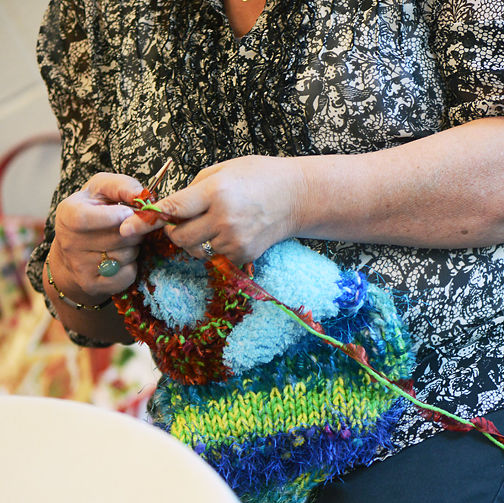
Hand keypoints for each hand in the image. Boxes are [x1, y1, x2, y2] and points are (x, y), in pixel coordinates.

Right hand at [50, 173, 144, 302]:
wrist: (75, 252)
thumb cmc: (95, 211)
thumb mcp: (102, 190)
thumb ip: (122, 186)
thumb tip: (141, 195)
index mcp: (68, 214)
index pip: (87, 218)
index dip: (114, 216)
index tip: (128, 212)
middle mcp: (69, 242)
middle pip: (119, 238)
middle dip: (135, 231)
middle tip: (131, 228)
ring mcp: (79, 266)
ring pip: (126, 256)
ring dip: (134, 248)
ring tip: (123, 242)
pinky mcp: (93, 285)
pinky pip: (128, 275)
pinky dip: (133, 266)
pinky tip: (123, 259)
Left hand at [120, 155, 305, 264]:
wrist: (298, 196)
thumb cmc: (260, 176)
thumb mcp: (223, 169)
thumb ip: (194, 188)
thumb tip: (171, 209)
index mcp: (215, 192)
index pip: (173, 209)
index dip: (148, 218)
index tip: (128, 226)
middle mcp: (224, 218)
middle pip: (179, 237)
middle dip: (174, 231)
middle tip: (183, 220)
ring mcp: (236, 239)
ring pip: (197, 249)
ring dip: (197, 239)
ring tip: (215, 222)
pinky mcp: (245, 253)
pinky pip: (217, 255)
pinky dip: (217, 247)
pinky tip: (233, 231)